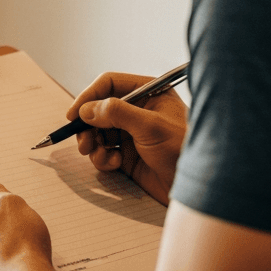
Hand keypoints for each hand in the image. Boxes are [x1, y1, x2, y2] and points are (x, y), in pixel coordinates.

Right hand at [68, 72, 187, 204]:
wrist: (197, 186)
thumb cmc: (183, 150)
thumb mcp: (150, 126)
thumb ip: (118, 113)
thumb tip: (88, 109)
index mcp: (148, 93)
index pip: (109, 84)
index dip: (89, 97)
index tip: (74, 115)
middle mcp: (138, 110)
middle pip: (99, 109)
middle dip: (87, 126)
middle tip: (83, 142)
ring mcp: (132, 133)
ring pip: (98, 132)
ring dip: (93, 144)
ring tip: (98, 155)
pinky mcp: (129, 155)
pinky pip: (104, 152)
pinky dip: (102, 158)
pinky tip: (114, 164)